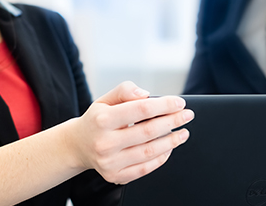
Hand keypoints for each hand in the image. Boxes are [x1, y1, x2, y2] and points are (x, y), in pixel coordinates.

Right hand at [64, 81, 193, 183]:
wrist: (78, 146)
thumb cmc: (96, 120)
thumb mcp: (105, 100)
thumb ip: (125, 91)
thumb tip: (146, 94)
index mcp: (102, 119)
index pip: (141, 109)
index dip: (164, 105)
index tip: (180, 103)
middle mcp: (105, 142)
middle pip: (148, 131)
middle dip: (173, 122)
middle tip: (187, 116)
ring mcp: (109, 162)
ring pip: (149, 152)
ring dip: (172, 142)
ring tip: (183, 133)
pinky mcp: (115, 176)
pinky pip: (144, 168)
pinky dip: (161, 158)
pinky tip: (169, 148)